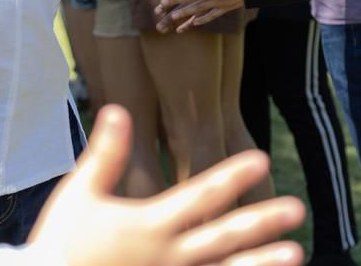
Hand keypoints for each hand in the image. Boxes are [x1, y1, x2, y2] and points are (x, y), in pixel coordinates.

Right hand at [24, 106, 304, 265]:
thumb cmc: (62, 241)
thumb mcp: (79, 192)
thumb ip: (105, 153)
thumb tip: (119, 110)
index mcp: (150, 222)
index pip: (200, 194)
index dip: (233, 175)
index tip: (263, 159)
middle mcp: (169, 254)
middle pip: (225, 235)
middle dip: (262, 220)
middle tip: (297, 209)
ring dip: (262, 262)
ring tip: (296, 254)